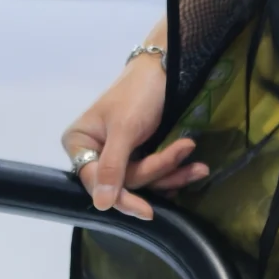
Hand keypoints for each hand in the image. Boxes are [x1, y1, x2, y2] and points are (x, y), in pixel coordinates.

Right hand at [62, 43, 207, 220]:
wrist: (166, 66)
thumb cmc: (139, 91)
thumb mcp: (125, 128)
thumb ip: (112, 167)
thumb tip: (101, 204)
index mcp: (79, 143)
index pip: (96, 183)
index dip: (123, 199)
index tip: (148, 212)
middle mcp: (93, 153)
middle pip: (123, 183)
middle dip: (157, 172)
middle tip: (185, 152)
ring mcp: (116, 156)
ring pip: (142, 181)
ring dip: (171, 173)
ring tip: (199, 165)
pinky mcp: (136, 156)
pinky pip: (152, 175)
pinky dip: (173, 171)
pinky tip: (192, 167)